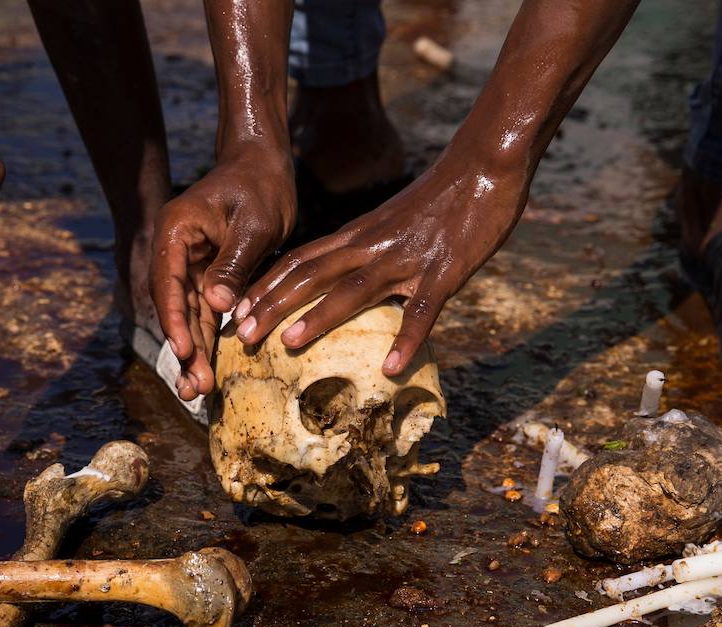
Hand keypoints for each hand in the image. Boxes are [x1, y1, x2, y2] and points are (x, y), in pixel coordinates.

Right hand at [150, 145, 295, 399]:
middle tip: (193, 389)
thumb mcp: (252, 224)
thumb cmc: (259, 186)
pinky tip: (209, 368)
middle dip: (185, 350)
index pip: (169, 285)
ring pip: (191, 315)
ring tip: (199, 391)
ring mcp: (191, 265)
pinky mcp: (209, 275)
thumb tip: (216, 305)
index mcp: (176, 232)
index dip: (176, 322)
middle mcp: (177, 251)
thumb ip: (233, 264)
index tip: (184, 353)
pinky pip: (207, 312)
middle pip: (176, 308)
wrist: (264, 166)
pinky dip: (209, 338)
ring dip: (195, 352)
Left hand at [233, 155, 529, 374]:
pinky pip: (422, 310)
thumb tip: (350, 280)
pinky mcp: (444, 271)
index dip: (265, 286)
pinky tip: (392, 368)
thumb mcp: (392, 222)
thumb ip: (369, 248)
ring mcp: (406, 259)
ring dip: (319, 316)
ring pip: (353, 289)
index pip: (300, 261)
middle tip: (239, 335)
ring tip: (288, 344)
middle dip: (272, 305)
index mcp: (358, 235)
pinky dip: (407, 339)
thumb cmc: (443, 196)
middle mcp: (372, 245)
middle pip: (311, 275)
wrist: (485, 163)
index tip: (235, 310)